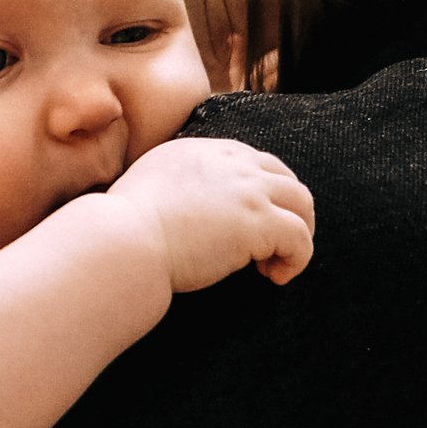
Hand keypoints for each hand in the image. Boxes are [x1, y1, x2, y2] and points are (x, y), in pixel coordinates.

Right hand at [101, 138, 314, 292]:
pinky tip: (275, 276)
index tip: (248, 222)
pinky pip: (301, 239)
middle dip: (287, 210)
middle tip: (273, 243)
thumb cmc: (126, 224)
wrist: (124, 239)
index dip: (259, 194)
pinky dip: (297, 260)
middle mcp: (231, 163)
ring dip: (298, 232)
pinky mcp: (260, 222)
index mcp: (203, 150)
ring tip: (277, 261)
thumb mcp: (150, 182)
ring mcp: (248, 191)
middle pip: (285, 177)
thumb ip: (176, 182)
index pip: (252, 161)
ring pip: (302, 203)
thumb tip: (188, 205)